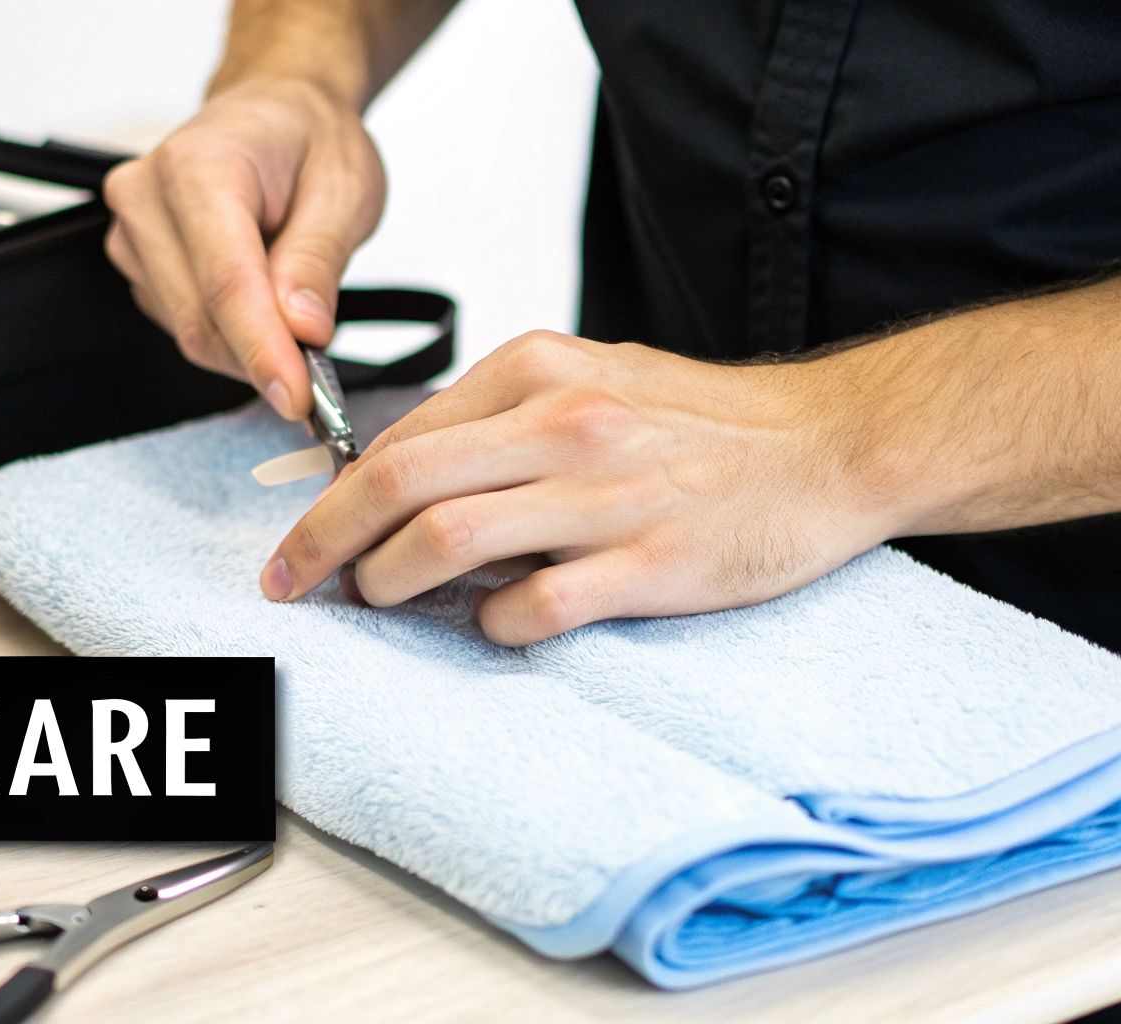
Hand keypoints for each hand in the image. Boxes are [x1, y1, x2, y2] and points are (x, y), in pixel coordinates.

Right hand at [102, 78, 385, 419]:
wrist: (277, 115)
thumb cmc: (309, 140)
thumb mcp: (346, 190)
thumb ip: (318, 261)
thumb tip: (302, 330)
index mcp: (199, 164)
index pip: (226, 281)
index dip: (263, 350)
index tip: (299, 398)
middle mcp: (147, 196)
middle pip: (200, 319)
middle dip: (264, 357)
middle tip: (320, 370)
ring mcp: (131, 232)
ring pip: (189, 333)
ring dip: (248, 347)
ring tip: (293, 303)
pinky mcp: (135, 264)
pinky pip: (182, 326)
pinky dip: (230, 335)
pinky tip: (259, 300)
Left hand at [258, 331, 892, 644]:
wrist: (829, 446)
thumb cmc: (703, 423)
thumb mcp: (592, 380)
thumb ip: (499, 420)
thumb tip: (402, 475)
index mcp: (538, 371)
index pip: (399, 437)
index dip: (334, 496)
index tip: (307, 535)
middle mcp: (562, 424)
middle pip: (395, 484)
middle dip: (321, 542)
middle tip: (291, 583)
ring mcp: (603, 496)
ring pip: (443, 541)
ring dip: (386, 583)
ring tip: (377, 601)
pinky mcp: (646, 564)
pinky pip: (529, 608)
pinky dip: (490, 623)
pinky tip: (495, 621)